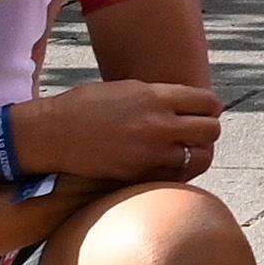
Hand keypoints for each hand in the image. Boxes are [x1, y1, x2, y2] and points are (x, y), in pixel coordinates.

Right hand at [14, 77, 227, 186]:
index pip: (209, 102)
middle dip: (208, 129)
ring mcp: (150, 153)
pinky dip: (179, 170)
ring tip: (184, 149)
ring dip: (196, 152)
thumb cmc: (87, 106)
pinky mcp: (139, 175)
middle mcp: (158, 125)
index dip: (210, 107)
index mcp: (156, 97)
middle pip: (211, 130)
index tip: (204, 110)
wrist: (52, 134)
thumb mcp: (128, 89)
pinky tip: (168, 164)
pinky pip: (177, 175)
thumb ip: (161, 97)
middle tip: (197, 131)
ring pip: (200, 157)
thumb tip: (190, 104)